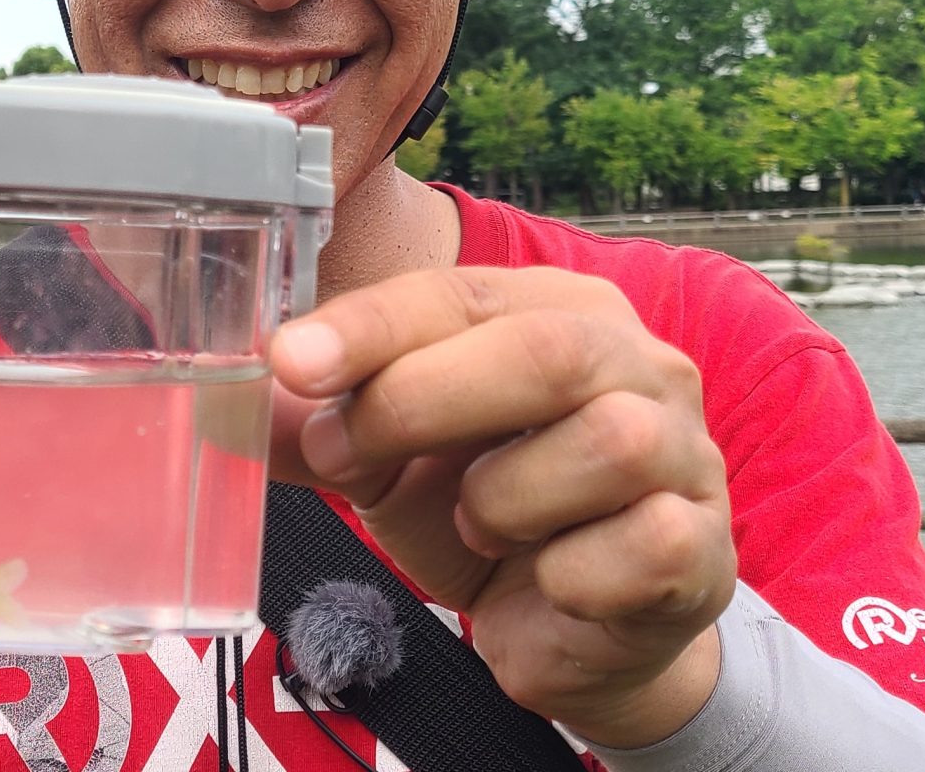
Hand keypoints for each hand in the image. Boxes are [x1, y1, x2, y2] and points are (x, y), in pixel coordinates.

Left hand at [267, 266, 733, 747]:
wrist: (582, 631)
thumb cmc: (493, 516)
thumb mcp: (392, 464)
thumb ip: (319, 428)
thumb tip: (220, 410)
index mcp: (561, 312)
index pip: (461, 292)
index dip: (370, 326)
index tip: (290, 361)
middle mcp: (640, 363)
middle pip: (546, 349)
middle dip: (422, 399)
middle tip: (344, 453)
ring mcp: (685, 454)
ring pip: (603, 443)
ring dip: (503, 498)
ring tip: (478, 525)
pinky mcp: (704, 549)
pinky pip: (640, 547)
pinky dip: (567, 573)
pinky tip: (546, 579)